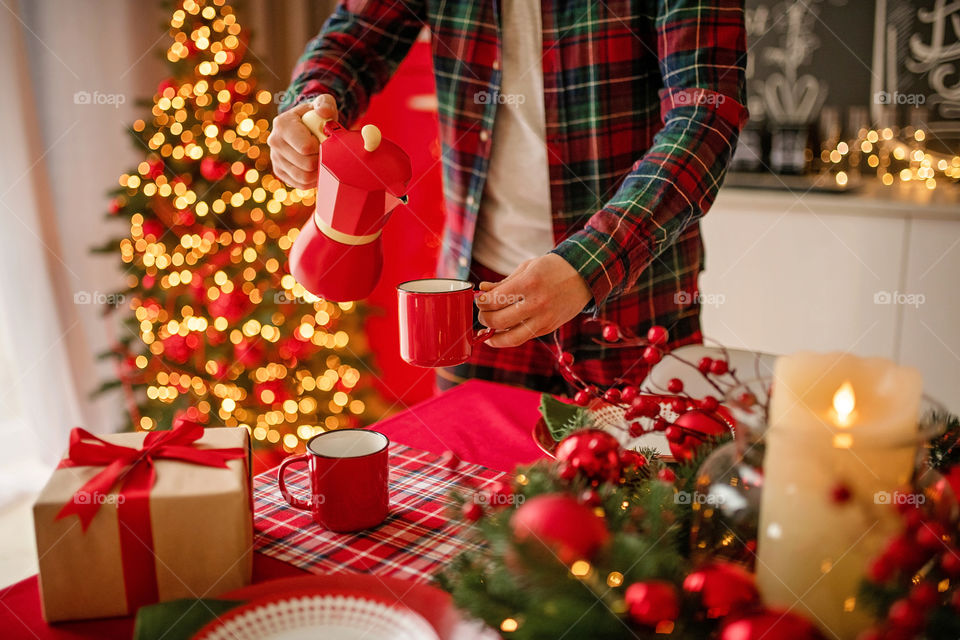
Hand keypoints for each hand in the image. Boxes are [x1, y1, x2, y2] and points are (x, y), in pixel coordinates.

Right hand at [267, 94, 338, 189]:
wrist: (306, 127)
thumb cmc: (316, 116)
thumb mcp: (323, 103)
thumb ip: (326, 104)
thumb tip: (324, 113)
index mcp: (282, 124)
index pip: (306, 147)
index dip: (321, 147)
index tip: (323, 139)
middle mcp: (274, 142)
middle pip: (306, 164)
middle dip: (321, 160)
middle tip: (326, 151)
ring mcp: (275, 158)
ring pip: (304, 177)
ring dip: (319, 172)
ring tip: (323, 160)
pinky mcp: (280, 172)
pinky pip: (301, 184)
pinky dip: (313, 180)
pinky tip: (317, 168)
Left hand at [476, 254, 592, 347]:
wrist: (584, 276)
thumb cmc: (553, 269)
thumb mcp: (527, 268)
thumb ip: (503, 282)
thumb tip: (482, 290)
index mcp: (530, 283)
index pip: (496, 299)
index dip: (482, 302)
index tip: (480, 300)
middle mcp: (537, 303)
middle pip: (499, 320)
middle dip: (484, 318)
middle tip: (482, 314)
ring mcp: (544, 319)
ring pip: (511, 338)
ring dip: (493, 336)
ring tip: (487, 331)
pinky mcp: (548, 328)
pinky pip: (523, 338)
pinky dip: (509, 337)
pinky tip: (501, 332)